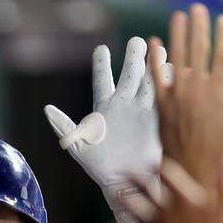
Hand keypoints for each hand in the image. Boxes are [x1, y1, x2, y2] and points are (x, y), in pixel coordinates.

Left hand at [43, 37, 169, 222]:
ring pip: (150, 82)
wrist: (126, 181)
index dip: (102, 65)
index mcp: (104, 109)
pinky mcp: (159, 120)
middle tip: (137, 41)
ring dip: (154, 65)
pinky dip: (170, 83)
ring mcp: (144, 111)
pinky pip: (165, 98)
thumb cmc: (99, 167)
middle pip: (130, 75)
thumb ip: (63, 126)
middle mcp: (125, 106)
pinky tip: (175, 68)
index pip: (102, 81)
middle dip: (133, 57)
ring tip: (160, 47)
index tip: (101, 49)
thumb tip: (47, 109)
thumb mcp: (77, 145)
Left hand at [150, 4, 222, 186]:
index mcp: (219, 91)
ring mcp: (177, 95)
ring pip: (177, 58)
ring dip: (177, 35)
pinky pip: (156, 77)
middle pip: (199, 50)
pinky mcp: (161, 103)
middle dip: (199, 27)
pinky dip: (154, 60)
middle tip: (198, 9)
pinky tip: (152, 43)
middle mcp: (196, 89)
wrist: (190, 165)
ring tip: (178, 17)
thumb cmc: (220, 147)